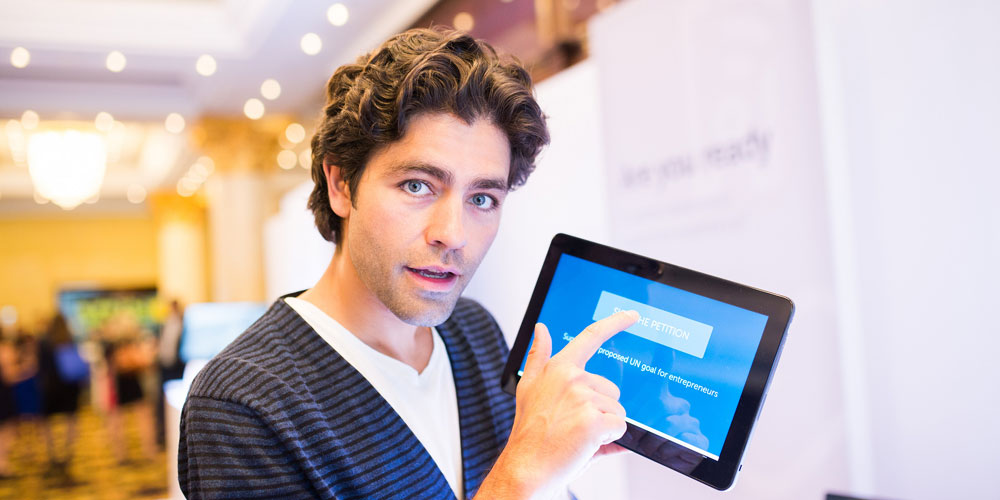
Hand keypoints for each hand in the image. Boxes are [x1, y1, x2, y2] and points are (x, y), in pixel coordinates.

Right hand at [478, 310, 638, 499]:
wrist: (526, 467)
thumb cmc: (530, 434)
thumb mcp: (528, 388)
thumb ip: (539, 356)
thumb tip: (542, 329)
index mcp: (558, 368)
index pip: (591, 337)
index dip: (615, 323)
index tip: (632, 315)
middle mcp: (571, 378)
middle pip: (612, 389)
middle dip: (600, 409)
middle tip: (573, 424)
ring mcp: (583, 398)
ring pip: (617, 410)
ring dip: (604, 426)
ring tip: (575, 435)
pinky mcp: (594, 420)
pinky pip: (620, 428)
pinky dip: (608, 441)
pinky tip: (584, 444)